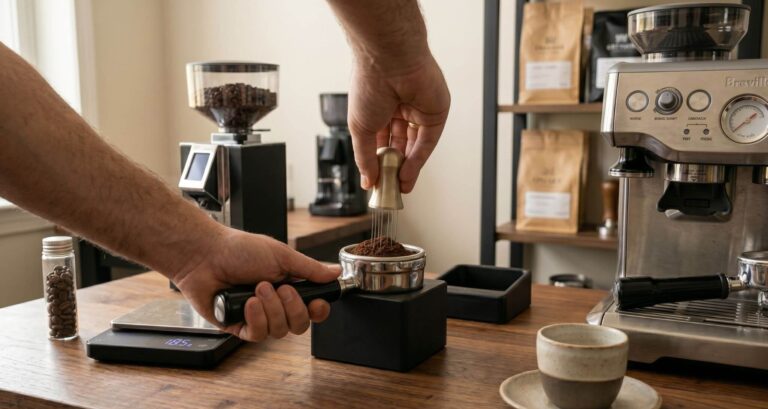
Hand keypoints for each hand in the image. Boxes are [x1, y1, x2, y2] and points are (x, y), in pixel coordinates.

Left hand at [172, 227, 339, 341]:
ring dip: (271, 309)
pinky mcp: (239, 326)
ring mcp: (257, 316)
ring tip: (257, 289)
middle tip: (280, 288)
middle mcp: (275, 304)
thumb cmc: (239, 250)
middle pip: (299, 325)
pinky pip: (257, 334)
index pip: (312, 309)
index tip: (317, 303)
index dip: (318, 311)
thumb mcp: (281, 254)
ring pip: (279, 331)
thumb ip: (309, 268)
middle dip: (293, 308)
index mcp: (289, 286)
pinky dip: (256, 319)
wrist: (206, 255)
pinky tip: (248, 304)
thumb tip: (335, 272)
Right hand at [348, 53, 449, 192]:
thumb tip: (367, 181)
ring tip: (398, 187)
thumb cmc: (369, 85)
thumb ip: (365, 157)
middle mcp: (399, 108)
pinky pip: (427, 141)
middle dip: (393, 168)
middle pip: (399, 145)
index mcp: (378, 107)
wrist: (390, 61)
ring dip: (406, 168)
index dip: (377, 161)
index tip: (375, 182)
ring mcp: (418, 110)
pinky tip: (406, 174)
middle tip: (388, 189)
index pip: (380, 140)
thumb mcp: (360, 129)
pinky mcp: (436, 113)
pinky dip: (417, 160)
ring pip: (414, 146)